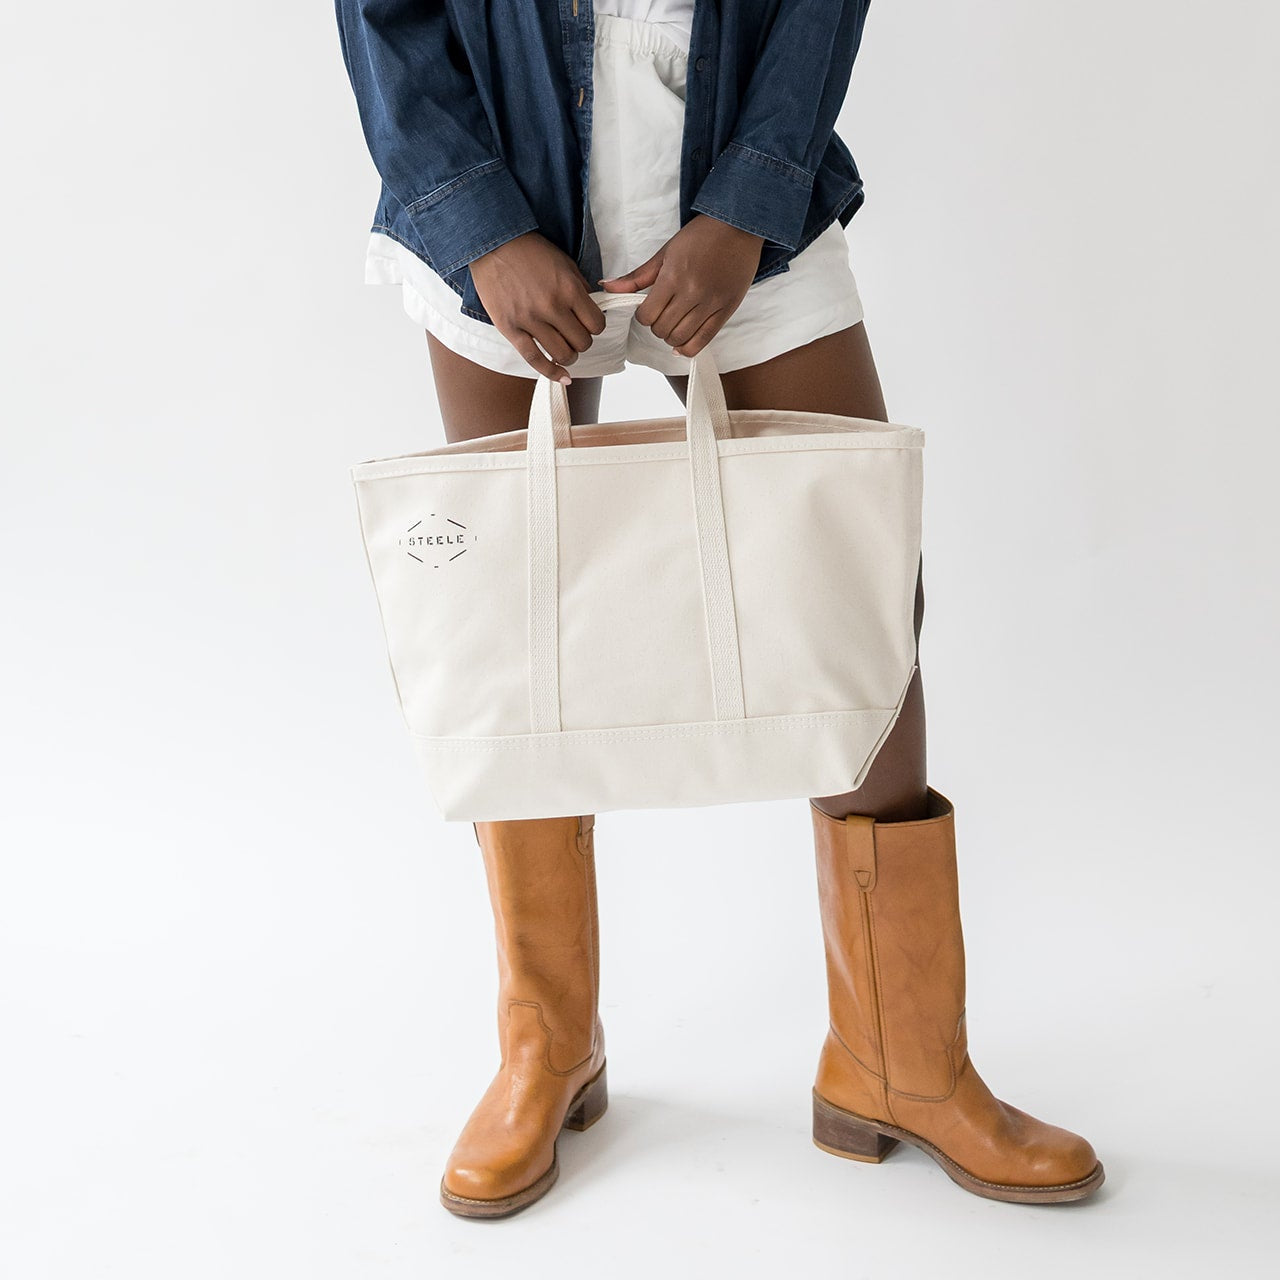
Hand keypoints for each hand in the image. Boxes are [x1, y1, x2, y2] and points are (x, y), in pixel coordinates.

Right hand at [469, 232, 606, 382]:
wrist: (492, 244)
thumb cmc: (529, 252)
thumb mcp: (563, 262)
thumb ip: (580, 287)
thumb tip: (592, 310)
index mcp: (569, 289)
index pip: (596, 324)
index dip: (595, 327)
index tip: (589, 324)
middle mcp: (552, 306)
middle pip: (582, 342)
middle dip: (582, 341)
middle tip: (574, 335)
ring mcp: (530, 320)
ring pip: (562, 354)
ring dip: (569, 356)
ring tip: (565, 349)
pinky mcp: (511, 329)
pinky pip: (534, 359)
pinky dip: (551, 372)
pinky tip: (562, 378)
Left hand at [598, 214, 765, 356]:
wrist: (738, 227)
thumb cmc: (700, 236)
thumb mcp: (665, 252)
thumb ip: (637, 276)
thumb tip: (607, 288)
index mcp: (673, 276)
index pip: (647, 315)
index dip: (642, 316)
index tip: (647, 308)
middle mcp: (692, 292)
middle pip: (662, 329)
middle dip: (656, 326)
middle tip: (661, 315)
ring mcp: (711, 303)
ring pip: (680, 338)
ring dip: (670, 336)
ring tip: (673, 324)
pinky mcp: (726, 310)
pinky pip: (703, 341)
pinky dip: (688, 348)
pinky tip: (681, 343)